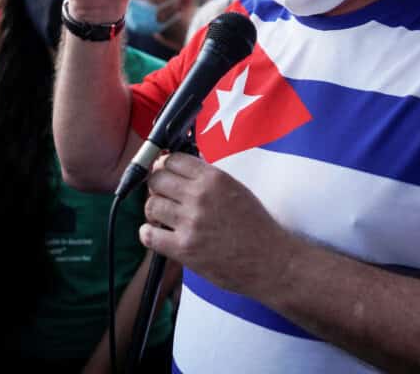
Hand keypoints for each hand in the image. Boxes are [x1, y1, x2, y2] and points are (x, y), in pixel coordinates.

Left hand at [141, 153, 292, 296]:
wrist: (270, 260)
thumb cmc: (256, 226)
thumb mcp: (236, 188)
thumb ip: (208, 178)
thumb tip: (182, 167)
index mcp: (214, 178)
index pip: (172, 160)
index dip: (164, 166)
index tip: (164, 173)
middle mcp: (199, 196)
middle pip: (157, 180)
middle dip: (156, 186)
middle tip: (162, 196)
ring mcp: (190, 223)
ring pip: (151, 205)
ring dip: (153, 210)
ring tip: (162, 217)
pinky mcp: (184, 249)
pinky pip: (149, 235)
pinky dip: (148, 233)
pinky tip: (157, 234)